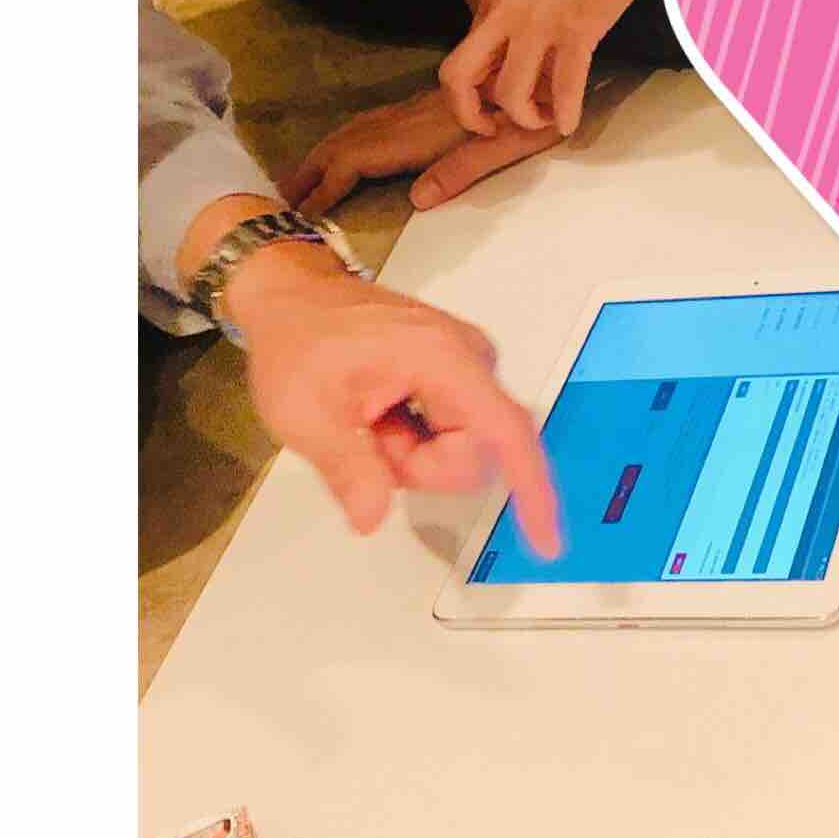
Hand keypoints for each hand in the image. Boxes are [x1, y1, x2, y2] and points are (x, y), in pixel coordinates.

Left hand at [223, 244, 560, 553]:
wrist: (293, 297)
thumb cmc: (297, 341)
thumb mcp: (305, 413)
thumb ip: (347, 468)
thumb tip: (373, 518)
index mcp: (439, 357)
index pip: (504, 429)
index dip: (530, 487)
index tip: (545, 540)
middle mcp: (468, 355)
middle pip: (474, 454)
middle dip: (421, 467)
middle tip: (369, 437)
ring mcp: (466, 361)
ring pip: (463, 448)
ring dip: (413, 455)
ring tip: (369, 421)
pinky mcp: (458, 371)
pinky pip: (455, 431)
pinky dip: (417, 440)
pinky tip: (381, 416)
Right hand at [279, 87, 562, 217]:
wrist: (544, 68)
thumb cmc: (530, 116)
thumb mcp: (504, 146)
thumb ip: (462, 170)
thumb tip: (416, 200)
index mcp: (422, 131)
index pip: (358, 158)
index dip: (327, 186)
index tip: (303, 214)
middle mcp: (409, 116)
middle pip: (345, 142)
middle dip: (310, 171)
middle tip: (279, 200)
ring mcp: (413, 110)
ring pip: (354, 130)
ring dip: (321, 155)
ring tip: (297, 181)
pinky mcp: (422, 107)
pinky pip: (368, 124)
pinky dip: (342, 140)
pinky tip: (341, 150)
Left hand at [440, 0, 668, 136]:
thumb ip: (513, 15)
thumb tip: (515, 56)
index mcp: (492, 1)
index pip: (457, 59)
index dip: (463, 97)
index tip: (486, 111)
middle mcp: (505, 14)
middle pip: (459, 77)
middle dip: (472, 115)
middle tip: (497, 128)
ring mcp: (540, 23)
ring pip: (510, 91)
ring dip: (525, 119)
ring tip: (543, 121)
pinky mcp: (579, 28)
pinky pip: (565, 85)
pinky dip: (565, 113)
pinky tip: (570, 124)